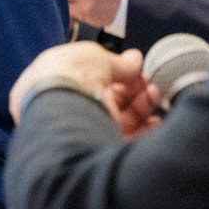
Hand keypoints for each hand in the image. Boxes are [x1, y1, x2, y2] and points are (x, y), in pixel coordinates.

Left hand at [10, 42, 161, 138]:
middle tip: (148, 83)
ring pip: (116, 121)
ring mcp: (79, 131)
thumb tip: (134, 60)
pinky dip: (142, 132)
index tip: (134, 69)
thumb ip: (118, 62)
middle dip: (133, 91)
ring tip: (154, 94)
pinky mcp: (94, 151)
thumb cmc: (68, 73)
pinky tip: (154, 120)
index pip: (90, 81)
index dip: (115, 75)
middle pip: (107, 102)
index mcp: (54, 84)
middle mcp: (63, 110)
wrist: (62, 103)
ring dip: (140, 108)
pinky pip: (122, 142)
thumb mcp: (95, 57)